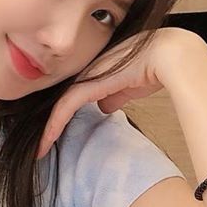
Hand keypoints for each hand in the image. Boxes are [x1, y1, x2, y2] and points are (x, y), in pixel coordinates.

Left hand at [35, 26, 205, 159]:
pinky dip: (53, 126)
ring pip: (58, 105)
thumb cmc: (153, 67)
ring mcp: (85, 74)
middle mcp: (84, 70)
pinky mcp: (88, 82)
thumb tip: (104, 107)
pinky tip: (46, 142)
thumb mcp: (128, 86)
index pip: (69, 95)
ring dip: (46, 130)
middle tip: (37, 147)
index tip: (50, 136)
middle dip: (47, 124)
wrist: (168, 55)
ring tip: (38, 151)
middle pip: (58, 100)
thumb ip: (114, 95)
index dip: (59, 116)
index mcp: (93, 70)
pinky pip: (65, 107)